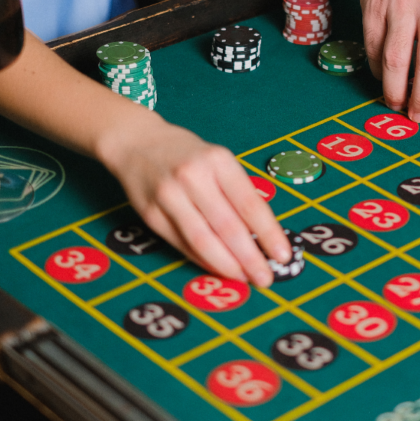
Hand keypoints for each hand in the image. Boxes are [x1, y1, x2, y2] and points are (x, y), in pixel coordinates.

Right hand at [96, 114, 289, 287]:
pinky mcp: (151, 214)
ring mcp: (169, 196)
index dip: (268, 233)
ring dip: (227, 265)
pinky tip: (218, 268)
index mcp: (218, 161)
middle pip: (227, 226)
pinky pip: (181, 243)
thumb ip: (237, 193)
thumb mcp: (218, 161)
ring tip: (244, 278)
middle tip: (266, 278)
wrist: (136, 142)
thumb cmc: (188, 155)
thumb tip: (261, 237)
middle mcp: (193, 177)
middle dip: (250, 257)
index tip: (283, 255)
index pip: (249, 203)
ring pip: (202, 240)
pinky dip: (202, 259)